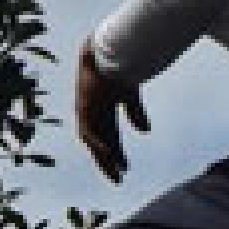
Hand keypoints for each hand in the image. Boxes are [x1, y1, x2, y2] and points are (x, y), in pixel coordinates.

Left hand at [75, 43, 148, 183]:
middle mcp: (92, 111)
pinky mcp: (83, 107)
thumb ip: (134, 112)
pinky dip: (98, 145)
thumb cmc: (120, 67)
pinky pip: (89, 132)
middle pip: (100, 141)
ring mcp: (86, 109)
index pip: (108, 134)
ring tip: (115, 174)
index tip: (124, 168)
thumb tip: (144, 132)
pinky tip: (108, 157)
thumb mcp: (130, 94)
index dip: (116, 151)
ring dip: (103, 158)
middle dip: (109, 161)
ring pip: (93, 141)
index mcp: (103, 107)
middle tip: (118, 179)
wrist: (109, 49)